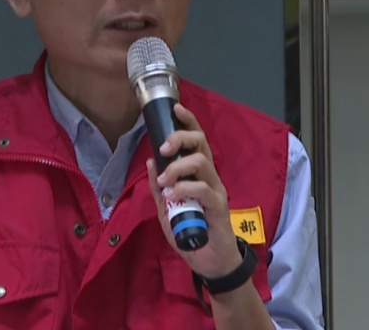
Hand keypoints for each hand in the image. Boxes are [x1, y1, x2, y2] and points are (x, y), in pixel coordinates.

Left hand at [146, 102, 241, 277]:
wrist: (209, 261)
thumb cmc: (190, 232)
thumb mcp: (166, 209)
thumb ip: (158, 186)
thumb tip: (150, 160)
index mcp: (198, 173)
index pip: (196, 141)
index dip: (188, 122)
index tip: (175, 108)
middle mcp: (209, 177)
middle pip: (200, 144)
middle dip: (180, 139)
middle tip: (163, 148)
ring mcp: (216, 190)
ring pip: (201, 162)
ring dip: (178, 167)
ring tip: (165, 180)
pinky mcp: (219, 206)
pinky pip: (203, 189)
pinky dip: (185, 188)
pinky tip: (172, 196)